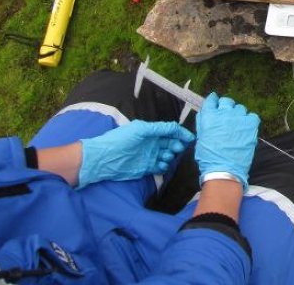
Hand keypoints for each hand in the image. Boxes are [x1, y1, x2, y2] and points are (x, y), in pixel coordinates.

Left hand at [78, 120, 194, 187]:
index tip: (189, 139)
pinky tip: (161, 166)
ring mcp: (149, 155)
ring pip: (167, 155)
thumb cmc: (120, 140)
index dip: (180, 134)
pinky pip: (160, 167)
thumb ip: (159, 128)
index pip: (170, 131)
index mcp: (151, 132)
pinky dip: (164, 167)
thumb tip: (175, 127)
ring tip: (165, 157)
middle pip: (171, 143)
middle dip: (176, 145)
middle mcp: (152, 143)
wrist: (104, 159)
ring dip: (170, 156)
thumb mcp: (140, 130)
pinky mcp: (146, 168)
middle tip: (176, 148)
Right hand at [195, 93, 259, 190]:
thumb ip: (203, 123)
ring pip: (240, 109)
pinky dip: (249, 121)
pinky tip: (246, 129)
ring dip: (238, 115)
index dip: (214, 102)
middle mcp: (224, 113)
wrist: (224, 170)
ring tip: (237, 127)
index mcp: (209, 116)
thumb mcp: (200, 138)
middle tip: (227, 118)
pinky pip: (252, 116)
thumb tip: (205, 113)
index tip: (216, 103)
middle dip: (226, 108)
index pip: (212, 100)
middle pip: (227, 102)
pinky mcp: (250, 124)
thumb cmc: (210, 158)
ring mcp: (238, 118)